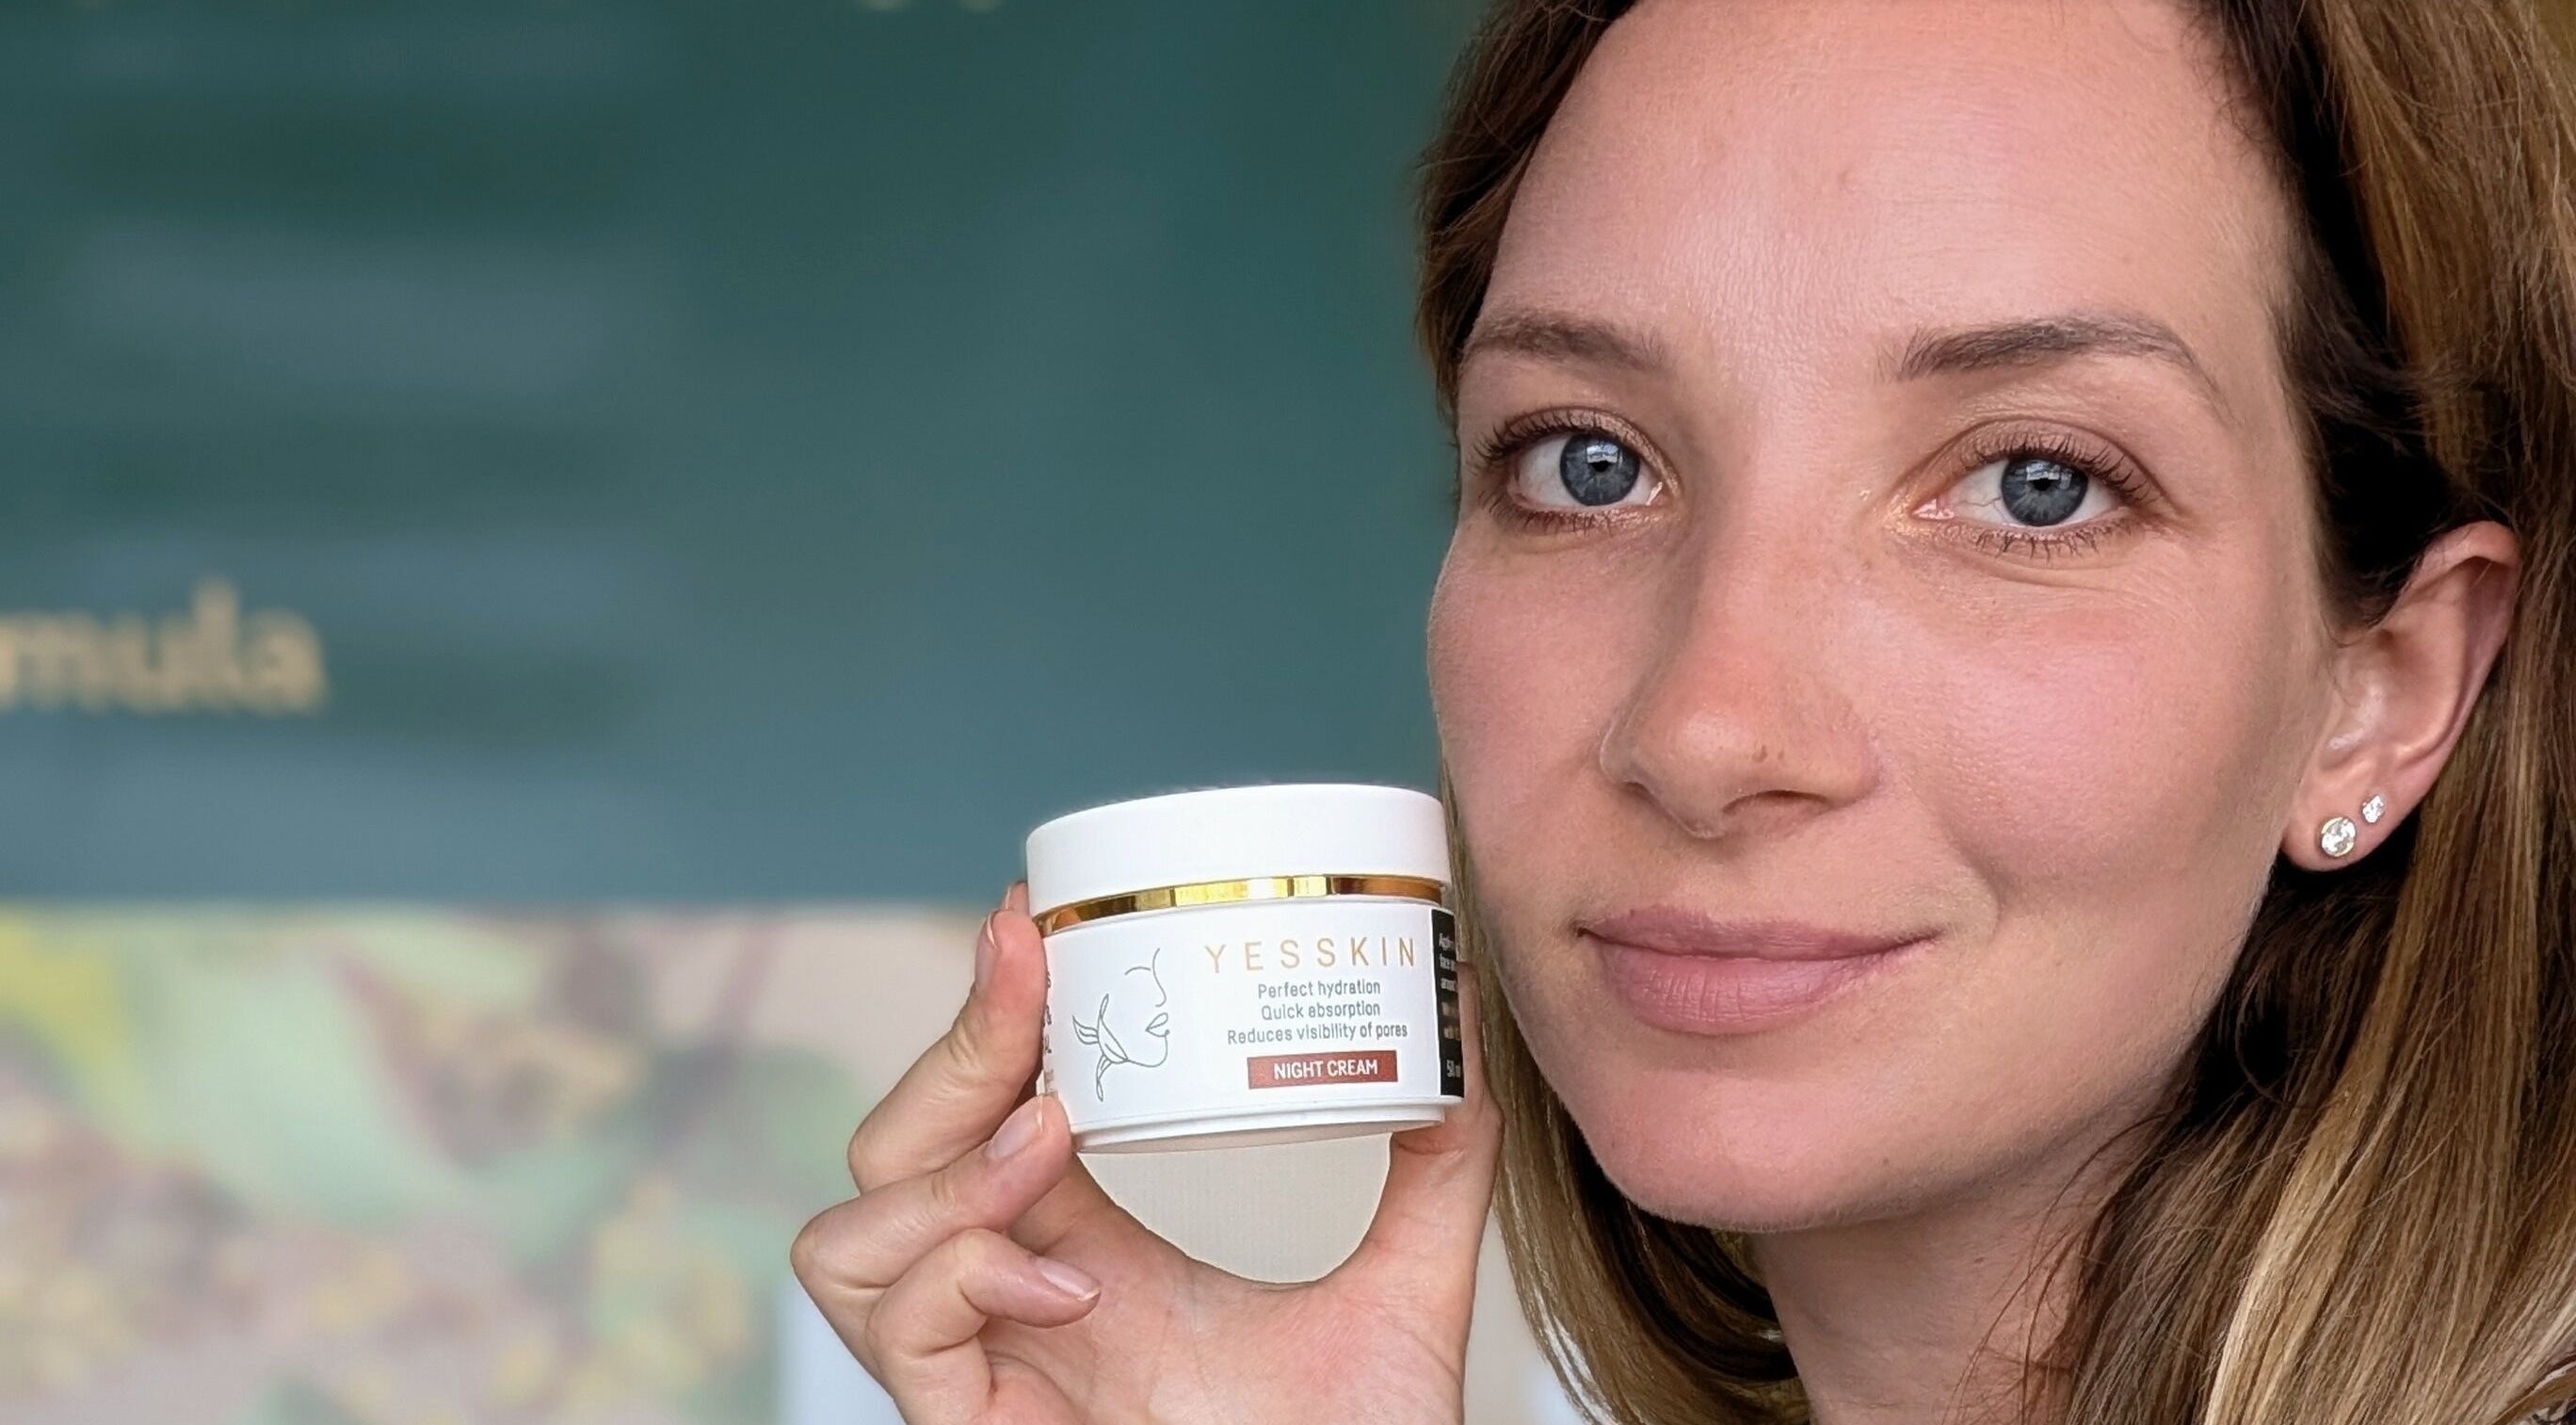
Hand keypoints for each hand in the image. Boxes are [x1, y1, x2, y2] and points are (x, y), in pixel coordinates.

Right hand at [790, 880, 1504, 1422]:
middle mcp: (1014, 1308)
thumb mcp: (1404, 1297)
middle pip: (890, 1150)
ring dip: (942, 1167)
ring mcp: (983, 1378)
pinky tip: (1070, 1288)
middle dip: (950, 1051)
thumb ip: (1435, 1176)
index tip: (1034, 918)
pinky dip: (965, 1281)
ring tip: (1052, 1141)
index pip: (988, 1113)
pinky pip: (898, 1334)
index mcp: (1084, 1259)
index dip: (992, 1015)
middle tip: (1028, 975)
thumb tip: (1461, 1047)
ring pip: (849, 1238)